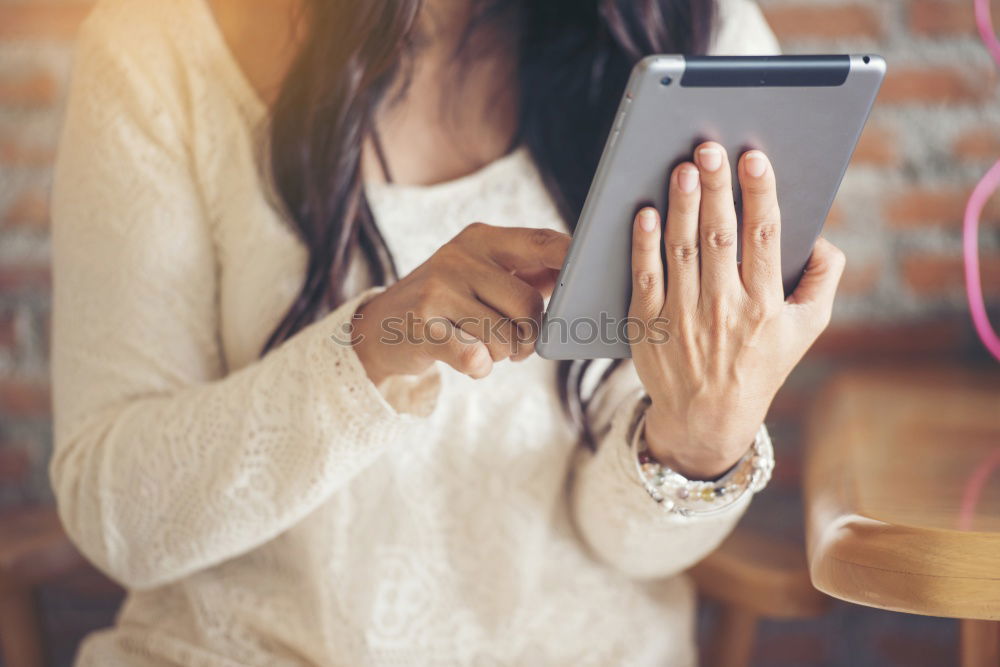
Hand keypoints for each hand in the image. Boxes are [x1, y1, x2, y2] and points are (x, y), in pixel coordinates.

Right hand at [352, 223, 569, 384]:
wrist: (379, 327)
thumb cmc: (446, 301)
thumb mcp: (479, 273)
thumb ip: (526, 271)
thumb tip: (580, 272)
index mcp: (480, 238)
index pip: (541, 242)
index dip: (572, 260)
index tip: (590, 278)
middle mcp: (458, 257)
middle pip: (529, 304)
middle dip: (530, 335)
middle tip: (518, 345)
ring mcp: (437, 290)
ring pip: (506, 336)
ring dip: (504, 354)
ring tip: (486, 348)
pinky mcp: (422, 326)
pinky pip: (475, 355)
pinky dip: (480, 366)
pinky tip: (473, 362)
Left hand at [628, 142, 845, 478]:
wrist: (707, 416)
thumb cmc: (760, 362)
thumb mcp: (805, 330)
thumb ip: (822, 281)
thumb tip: (823, 237)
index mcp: (765, 305)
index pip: (764, 239)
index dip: (759, 195)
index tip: (754, 158)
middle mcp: (724, 309)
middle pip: (719, 237)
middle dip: (716, 189)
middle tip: (709, 148)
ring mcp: (683, 317)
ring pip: (681, 251)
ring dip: (681, 206)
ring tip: (682, 169)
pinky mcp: (648, 324)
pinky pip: (645, 276)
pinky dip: (644, 244)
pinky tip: (645, 213)